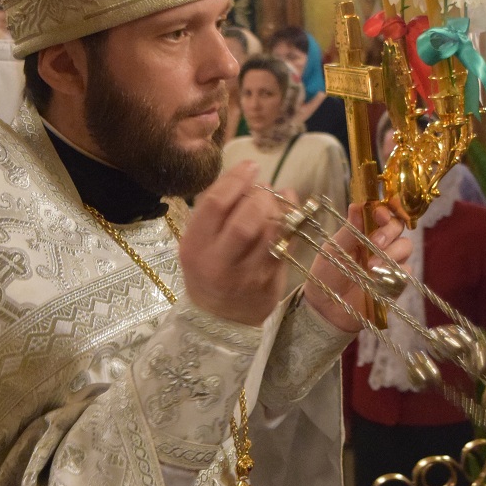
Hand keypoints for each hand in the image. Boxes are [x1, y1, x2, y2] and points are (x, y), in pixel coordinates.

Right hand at [178, 162, 288, 327]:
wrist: (219, 319)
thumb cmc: (208, 270)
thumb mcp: (199, 242)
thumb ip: (217, 210)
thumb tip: (249, 174)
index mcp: (195, 247)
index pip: (216, 204)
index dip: (237, 179)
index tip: (250, 166)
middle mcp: (219, 262)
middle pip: (247, 219)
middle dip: (260, 196)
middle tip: (263, 191)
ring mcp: (247, 275)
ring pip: (270, 232)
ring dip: (277, 209)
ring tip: (273, 203)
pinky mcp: (269, 282)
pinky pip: (285, 245)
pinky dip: (290, 223)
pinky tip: (288, 215)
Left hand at [301, 202, 411, 332]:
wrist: (326, 308)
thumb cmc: (326, 275)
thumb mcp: (333, 250)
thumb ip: (349, 230)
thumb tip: (357, 204)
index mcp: (364, 232)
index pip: (382, 214)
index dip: (385, 210)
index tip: (379, 214)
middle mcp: (380, 244)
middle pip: (398, 227)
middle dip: (389, 231)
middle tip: (375, 242)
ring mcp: (389, 262)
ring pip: (405, 246)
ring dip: (391, 252)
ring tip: (371, 266)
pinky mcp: (395, 282)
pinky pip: (406, 271)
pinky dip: (396, 271)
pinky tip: (379, 278)